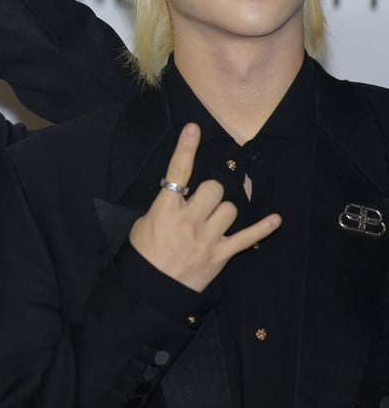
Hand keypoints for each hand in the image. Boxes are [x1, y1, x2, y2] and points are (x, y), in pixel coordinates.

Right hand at [128, 123, 280, 292]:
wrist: (151, 289)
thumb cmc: (143, 256)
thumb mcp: (144, 224)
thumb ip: (164, 207)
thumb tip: (181, 196)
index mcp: (164, 210)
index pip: (177, 173)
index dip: (186, 148)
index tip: (194, 129)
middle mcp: (188, 220)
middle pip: (213, 188)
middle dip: (210, 191)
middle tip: (201, 201)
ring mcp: (207, 237)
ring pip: (230, 208)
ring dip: (223, 210)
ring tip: (213, 219)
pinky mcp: (220, 254)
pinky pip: (247, 238)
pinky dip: (262, 228)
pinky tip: (275, 219)